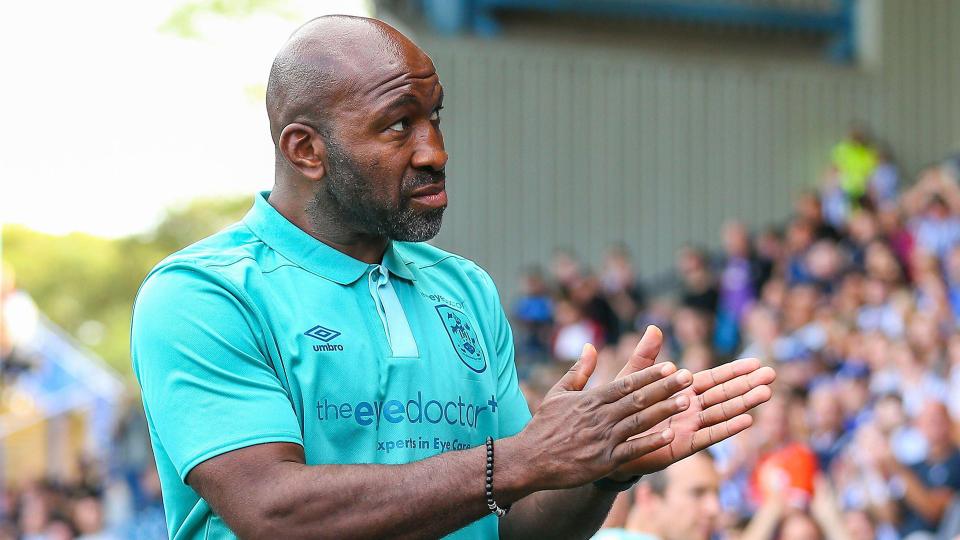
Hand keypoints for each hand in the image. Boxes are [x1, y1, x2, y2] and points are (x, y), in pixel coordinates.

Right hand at [511, 343, 693, 490]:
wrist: (529, 460)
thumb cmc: (543, 426)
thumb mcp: (557, 393)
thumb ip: (578, 371)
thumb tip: (590, 347)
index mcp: (590, 400)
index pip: (626, 383)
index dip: (650, 375)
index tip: (671, 366)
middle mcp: (599, 417)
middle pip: (638, 399)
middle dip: (665, 387)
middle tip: (689, 377)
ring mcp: (603, 439)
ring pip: (639, 421)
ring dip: (664, 410)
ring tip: (686, 401)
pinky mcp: (604, 461)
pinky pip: (632, 450)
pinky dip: (651, 442)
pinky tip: (669, 435)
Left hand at [607, 326, 775, 476]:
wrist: (608, 441)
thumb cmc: (621, 408)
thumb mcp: (633, 379)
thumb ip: (645, 356)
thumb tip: (654, 327)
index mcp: (680, 391)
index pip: (713, 379)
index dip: (734, 371)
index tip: (756, 362)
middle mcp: (690, 409)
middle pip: (724, 395)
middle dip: (747, 384)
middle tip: (771, 374)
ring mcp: (690, 427)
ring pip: (722, 413)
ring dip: (744, 403)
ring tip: (766, 393)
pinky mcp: (684, 446)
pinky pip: (709, 436)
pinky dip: (728, 428)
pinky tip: (748, 420)